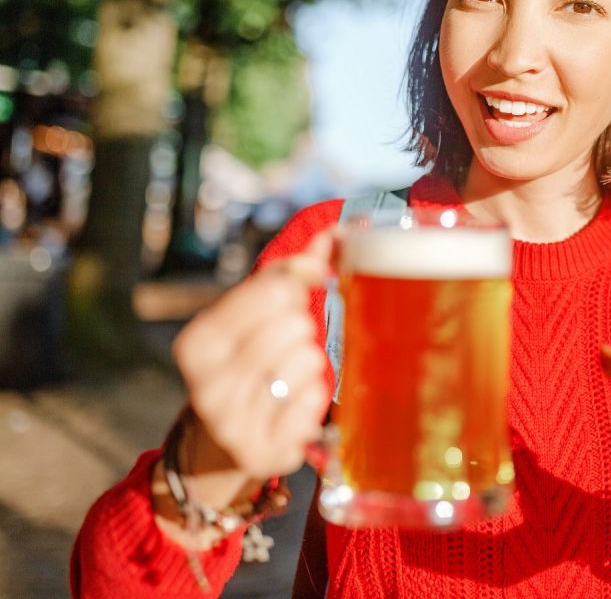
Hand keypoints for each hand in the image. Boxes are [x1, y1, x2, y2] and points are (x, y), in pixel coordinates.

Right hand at [173, 230, 332, 481]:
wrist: (222, 444)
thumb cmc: (248, 364)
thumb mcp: (254, 316)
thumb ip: (291, 272)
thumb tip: (338, 231)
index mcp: (197, 341)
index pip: (277, 287)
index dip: (302, 282)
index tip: (305, 287)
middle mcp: (206, 384)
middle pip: (295, 324)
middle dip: (303, 330)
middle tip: (287, 344)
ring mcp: (231, 424)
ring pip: (308, 362)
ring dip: (311, 366)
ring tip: (288, 377)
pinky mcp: (261, 453)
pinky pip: (314, 403)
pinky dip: (313, 398)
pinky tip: (293, 405)